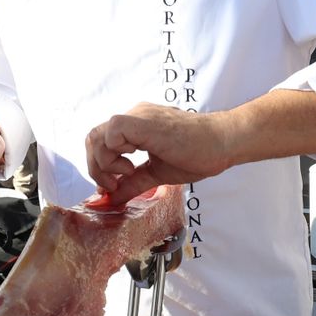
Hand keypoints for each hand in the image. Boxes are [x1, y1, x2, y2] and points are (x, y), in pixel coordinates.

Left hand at [86, 103, 235, 205]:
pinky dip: (114, 153)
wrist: (222, 143)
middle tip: (113, 185)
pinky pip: (112, 131)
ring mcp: (138, 117)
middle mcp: (133, 117)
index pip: (100, 142)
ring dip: (105, 162)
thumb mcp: (157, 173)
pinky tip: (134, 164)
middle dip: (96, 167)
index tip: (113, 186)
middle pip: (93, 138)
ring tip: (127, 174)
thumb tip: (111, 198)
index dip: (99, 167)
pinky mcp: (144, 122)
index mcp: (135, 127)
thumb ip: (133, 184)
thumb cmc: (198, 154)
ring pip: (97, 135)